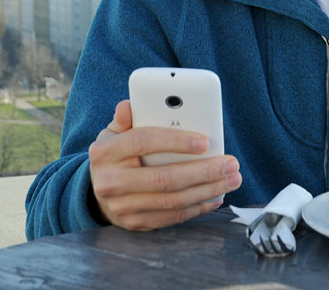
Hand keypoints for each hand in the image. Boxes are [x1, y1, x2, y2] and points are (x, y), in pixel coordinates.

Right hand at [88, 100, 242, 230]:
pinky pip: (172, 217)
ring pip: (172, 201)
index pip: (143, 142)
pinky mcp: (135, 223)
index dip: (176, 141)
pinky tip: (216, 195)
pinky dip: (198, 207)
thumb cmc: (116, 153)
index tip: (205, 141)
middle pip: (164, 178)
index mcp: (106, 151)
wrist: (96, 190)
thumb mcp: (115, 131)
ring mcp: (122, 207)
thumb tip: (131, 105)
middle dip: (204, 171)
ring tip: (232, 179)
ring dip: (208, 190)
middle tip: (231, 164)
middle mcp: (110, 181)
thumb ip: (126, 118)